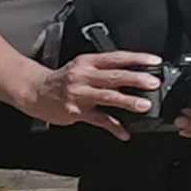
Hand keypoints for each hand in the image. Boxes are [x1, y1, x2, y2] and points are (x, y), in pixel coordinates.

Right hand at [32, 48, 163, 131]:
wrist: (35, 91)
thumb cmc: (63, 79)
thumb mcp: (82, 66)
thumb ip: (104, 69)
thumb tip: (132, 74)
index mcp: (89, 62)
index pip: (117, 57)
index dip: (137, 58)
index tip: (154, 60)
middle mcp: (84, 76)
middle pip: (114, 76)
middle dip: (136, 79)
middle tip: (153, 83)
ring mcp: (80, 94)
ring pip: (108, 97)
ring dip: (128, 101)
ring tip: (144, 105)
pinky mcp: (76, 112)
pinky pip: (98, 120)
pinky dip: (113, 127)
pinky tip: (124, 133)